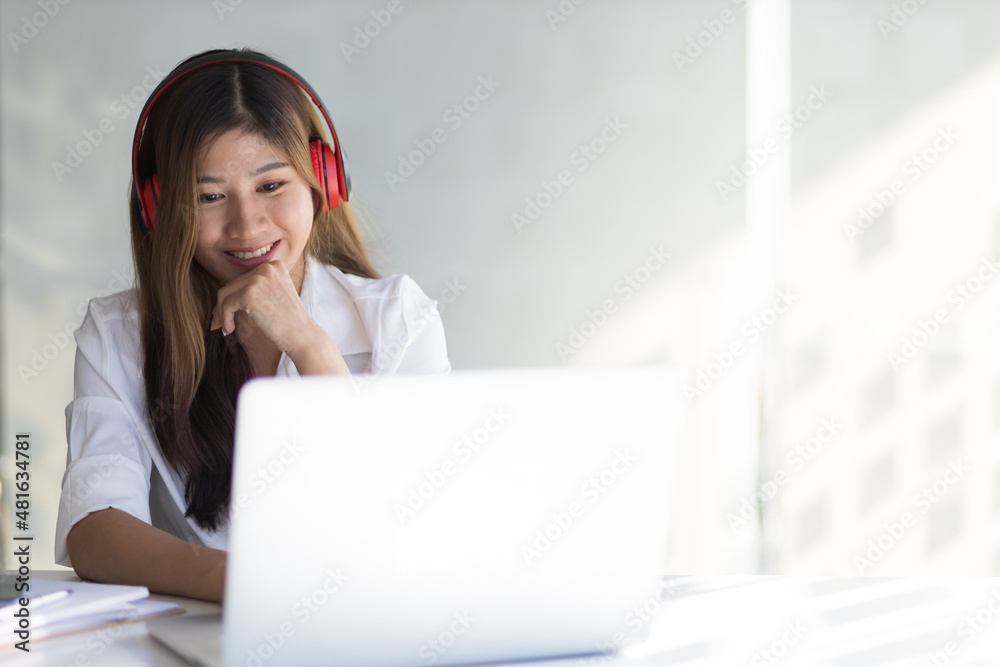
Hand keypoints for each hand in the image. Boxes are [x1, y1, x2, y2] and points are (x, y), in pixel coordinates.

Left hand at [209, 260, 349, 374]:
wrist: (302, 336)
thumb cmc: (289, 322)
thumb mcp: (275, 295)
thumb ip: (257, 288)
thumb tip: (223, 293)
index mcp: (275, 266)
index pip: (243, 278)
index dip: (233, 297)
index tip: (228, 313)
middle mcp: (266, 268)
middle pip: (232, 285)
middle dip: (223, 305)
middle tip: (220, 323)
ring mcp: (258, 279)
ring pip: (224, 294)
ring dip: (221, 312)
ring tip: (225, 327)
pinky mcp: (249, 293)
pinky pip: (226, 305)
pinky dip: (224, 319)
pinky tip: (229, 330)